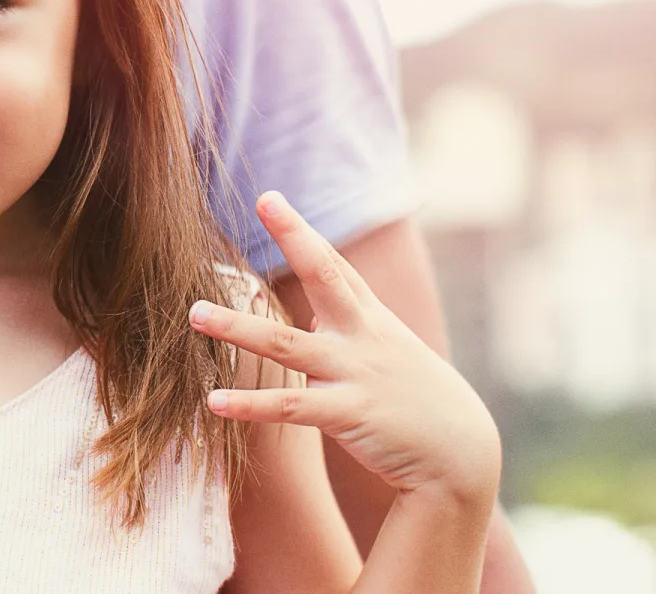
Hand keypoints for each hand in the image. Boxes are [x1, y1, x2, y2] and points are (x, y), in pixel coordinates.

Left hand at [190, 192, 501, 506]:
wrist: (460, 457)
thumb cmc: (417, 401)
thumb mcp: (388, 352)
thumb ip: (349, 328)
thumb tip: (312, 318)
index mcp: (370, 319)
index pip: (335, 265)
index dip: (301, 231)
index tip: (270, 198)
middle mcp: (361, 336)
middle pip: (326, 276)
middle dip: (295, 238)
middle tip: (263, 201)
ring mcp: (354, 372)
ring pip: (286, 344)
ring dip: (237, 328)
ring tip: (195, 313)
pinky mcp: (348, 413)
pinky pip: (290, 406)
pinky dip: (250, 404)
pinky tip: (214, 402)